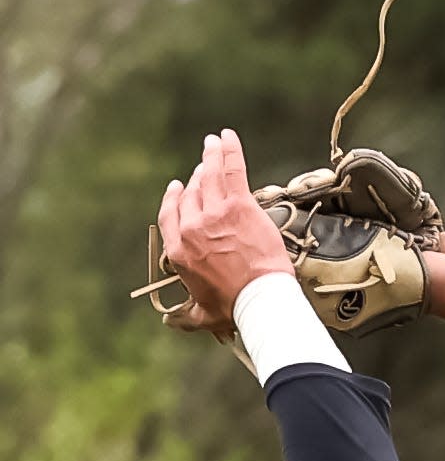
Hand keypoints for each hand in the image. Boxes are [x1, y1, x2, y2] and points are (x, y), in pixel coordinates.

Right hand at [157, 129, 293, 329]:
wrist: (258, 299)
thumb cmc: (232, 309)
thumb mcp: (203, 316)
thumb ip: (186, 317)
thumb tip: (171, 323)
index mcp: (179, 251)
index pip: (170, 215)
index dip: (174, 198)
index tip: (177, 187)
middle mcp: (192, 229)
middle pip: (190, 194)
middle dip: (196, 177)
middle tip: (203, 166)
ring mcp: (214, 214)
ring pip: (208, 176)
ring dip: (209, 155)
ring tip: (212, 141)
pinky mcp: (239, 206)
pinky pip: (232, 170)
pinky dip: (229, 150)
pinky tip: (228, 136)